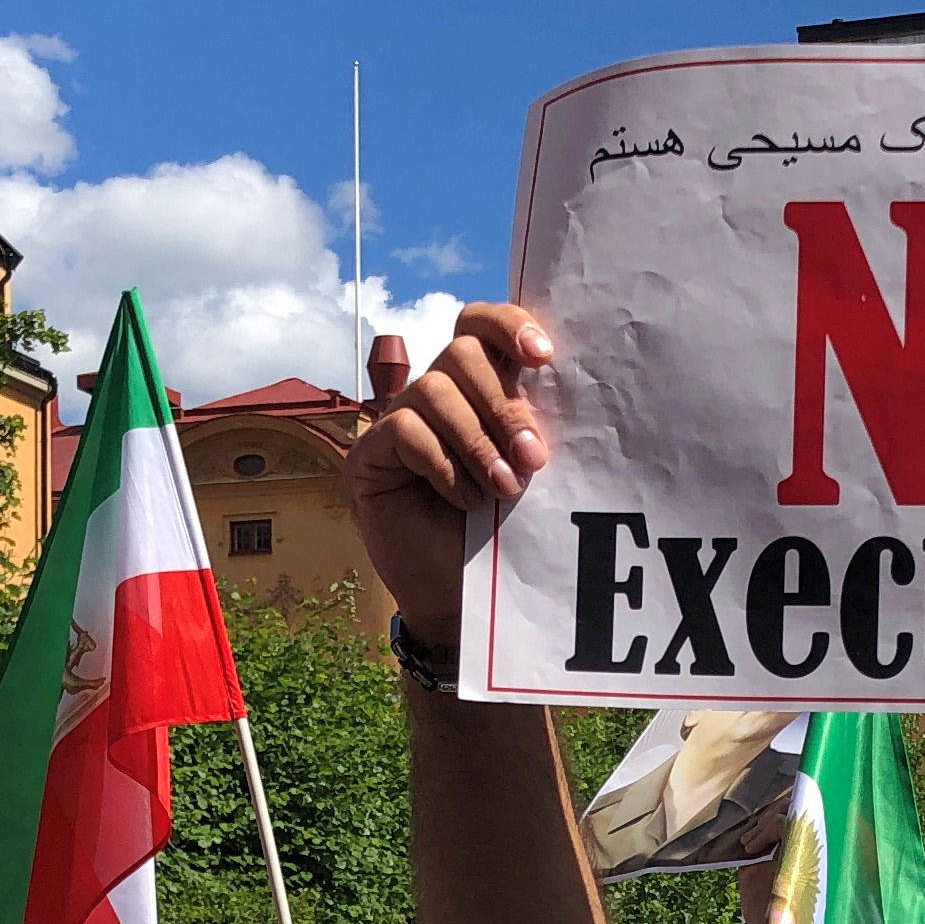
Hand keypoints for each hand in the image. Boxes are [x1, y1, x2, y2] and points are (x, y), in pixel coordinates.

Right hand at [348, 300, 553, 642]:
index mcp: (478, 388)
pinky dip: (443, 463)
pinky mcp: (369, 456)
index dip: (508, 324)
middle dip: (503, 403)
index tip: (544, 357)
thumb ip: (528, 425)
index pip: (480, 324)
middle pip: (461, 351)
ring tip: (503, 489)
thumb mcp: (524, 471)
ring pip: (434, 389)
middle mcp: (436, 395)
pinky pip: (404, 430)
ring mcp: (398, 422)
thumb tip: (555, 383)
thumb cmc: (500, 535)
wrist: (462, 598)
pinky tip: (465, 500)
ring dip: (476, 440)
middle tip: (532, 457)